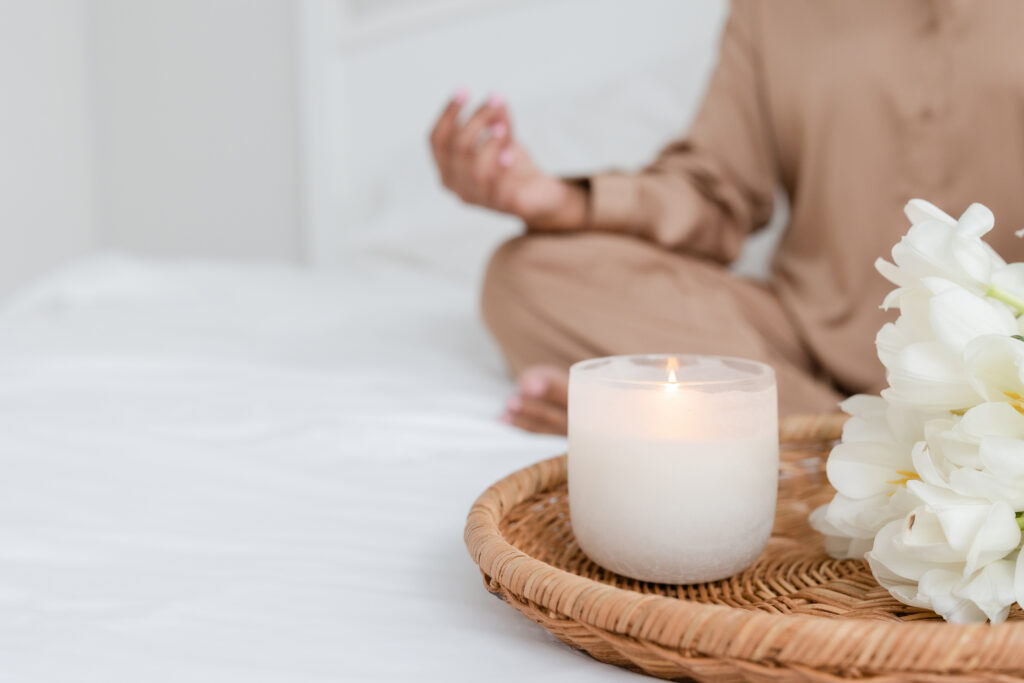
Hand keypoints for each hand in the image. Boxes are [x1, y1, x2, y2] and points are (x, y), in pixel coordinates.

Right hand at [429, 90, 586, 230]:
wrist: (540, 195)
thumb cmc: (513, 166)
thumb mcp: (503, 138)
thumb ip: (497, 120)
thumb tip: (497, 98)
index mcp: (447, 168)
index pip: (437, 141)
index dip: (448, 114)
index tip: (464, 90)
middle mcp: (457, 186)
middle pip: (456, 150)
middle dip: (476, 120)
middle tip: (496, 101)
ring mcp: (479, 199)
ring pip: (473, 170)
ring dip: (488, 143)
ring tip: (503, 128)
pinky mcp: (503, 206)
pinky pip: (498, 187)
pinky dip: (502, 167)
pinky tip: (511, 153)